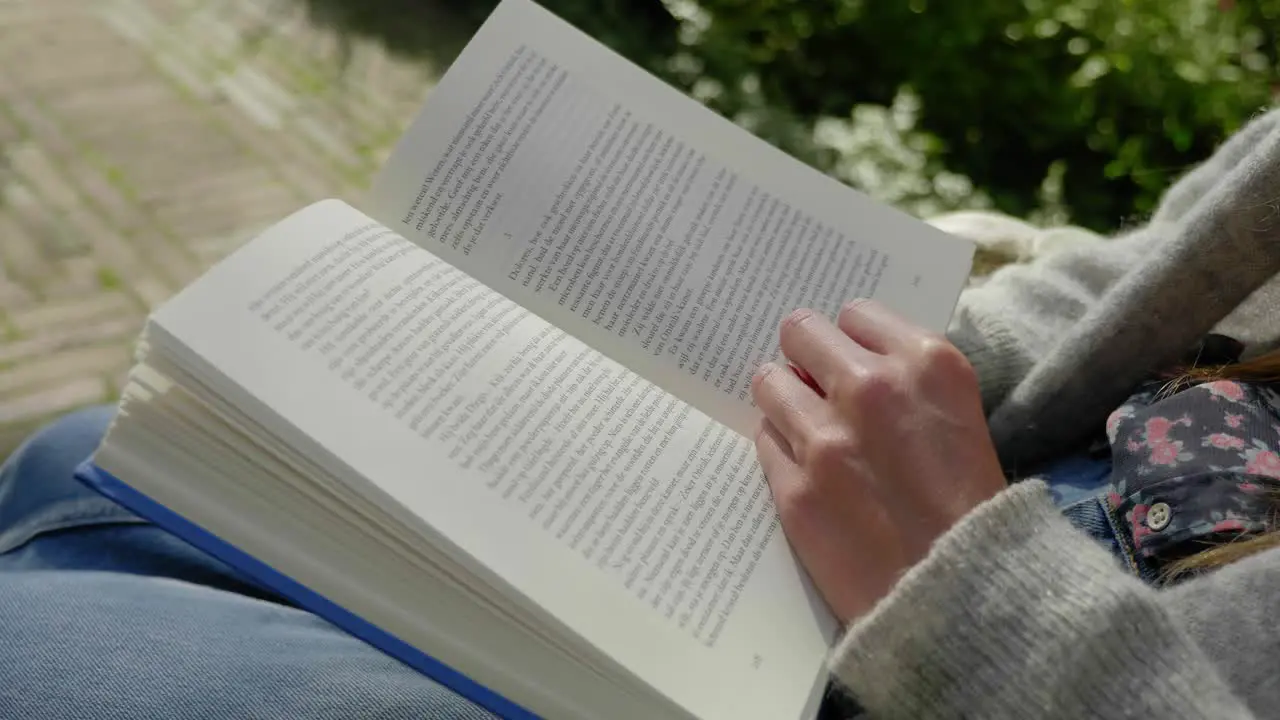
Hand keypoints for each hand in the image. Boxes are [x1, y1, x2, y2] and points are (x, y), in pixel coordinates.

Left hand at [751, 300, 1004, 623]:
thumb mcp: (962, 421)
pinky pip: (763, 439)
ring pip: (770, 382)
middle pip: (802, 332)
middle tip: (811, 381)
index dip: (851, 340)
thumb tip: (845, 359)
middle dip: (805, 356)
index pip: (856, 314)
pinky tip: (807, 471)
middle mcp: (873, 389)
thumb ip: (909, 383)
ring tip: (805, 428)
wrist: (964, 603)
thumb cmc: (972, 514)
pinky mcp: (793, 487)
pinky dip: (780, 449)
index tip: (849, 358)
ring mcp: (826, 439)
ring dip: (784, 400)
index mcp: (928, 365)